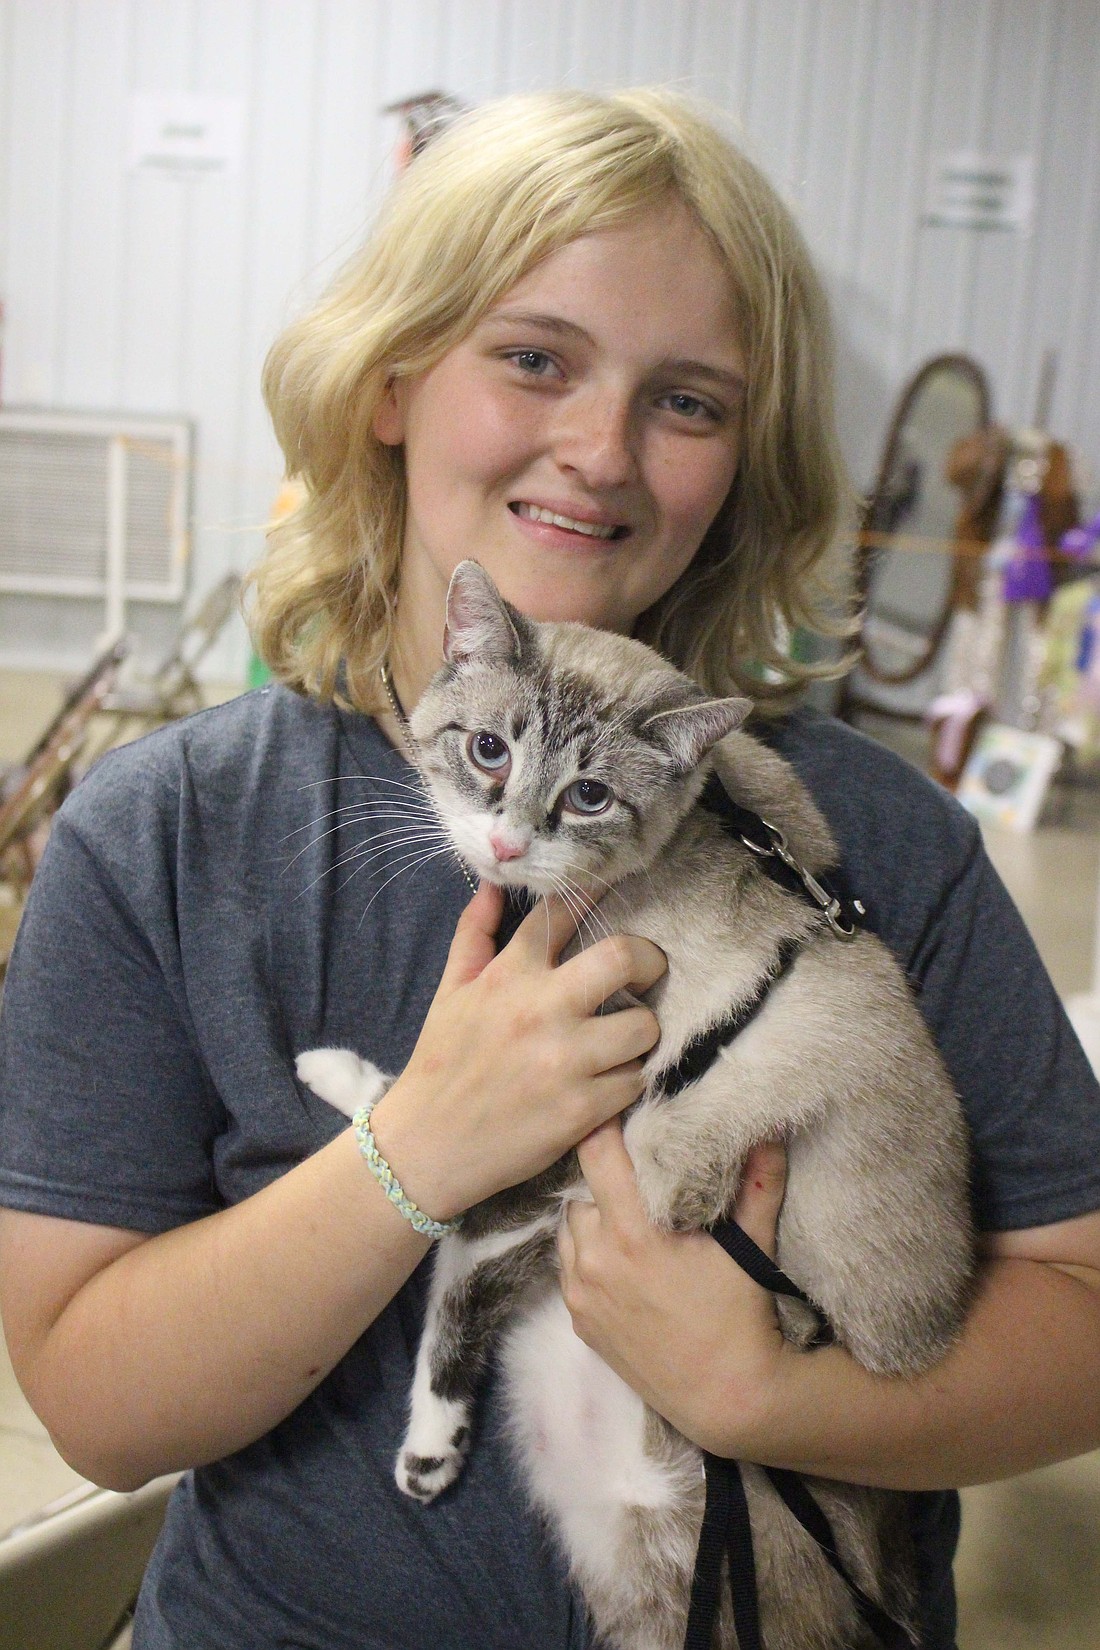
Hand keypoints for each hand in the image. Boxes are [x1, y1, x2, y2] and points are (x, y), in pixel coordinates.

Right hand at [369, 883, 666, 1220]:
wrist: (426, 1147)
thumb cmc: (441, 1064)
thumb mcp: (450, 992)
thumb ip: (472, 934)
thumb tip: (492, 884)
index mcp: (509, 975)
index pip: (562, 913)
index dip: (595, 893)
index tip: (615, 888)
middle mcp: (541, 1009)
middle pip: (623, 957)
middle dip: (647, 960)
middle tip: (644, 973)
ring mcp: (565, 1060)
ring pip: (643, 1026)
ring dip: (639, 1034)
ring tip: (621, 1041)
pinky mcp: (582, 1109)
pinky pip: (635, 1081)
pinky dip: (626, 1082)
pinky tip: (605, 1084)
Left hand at [558, 1120, 791, 1456]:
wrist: (727, 1396)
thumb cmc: (742, 1316)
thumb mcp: (751, 1247)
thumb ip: (758, 1183)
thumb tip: (772, 1128)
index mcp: (634, 1234)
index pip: (598, 1156)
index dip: (602, 1129)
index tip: (613, 1113)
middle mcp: (597, 1260)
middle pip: (582, 1191)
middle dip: (603, 1180)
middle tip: (632, 1175)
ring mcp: (583, 1294)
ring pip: (570, 1230)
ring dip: (592, 1218)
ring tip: (627, 1220)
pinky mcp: (579, 1322)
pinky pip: (570, 1269)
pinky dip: (587, 1256)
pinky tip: (620, 1262)